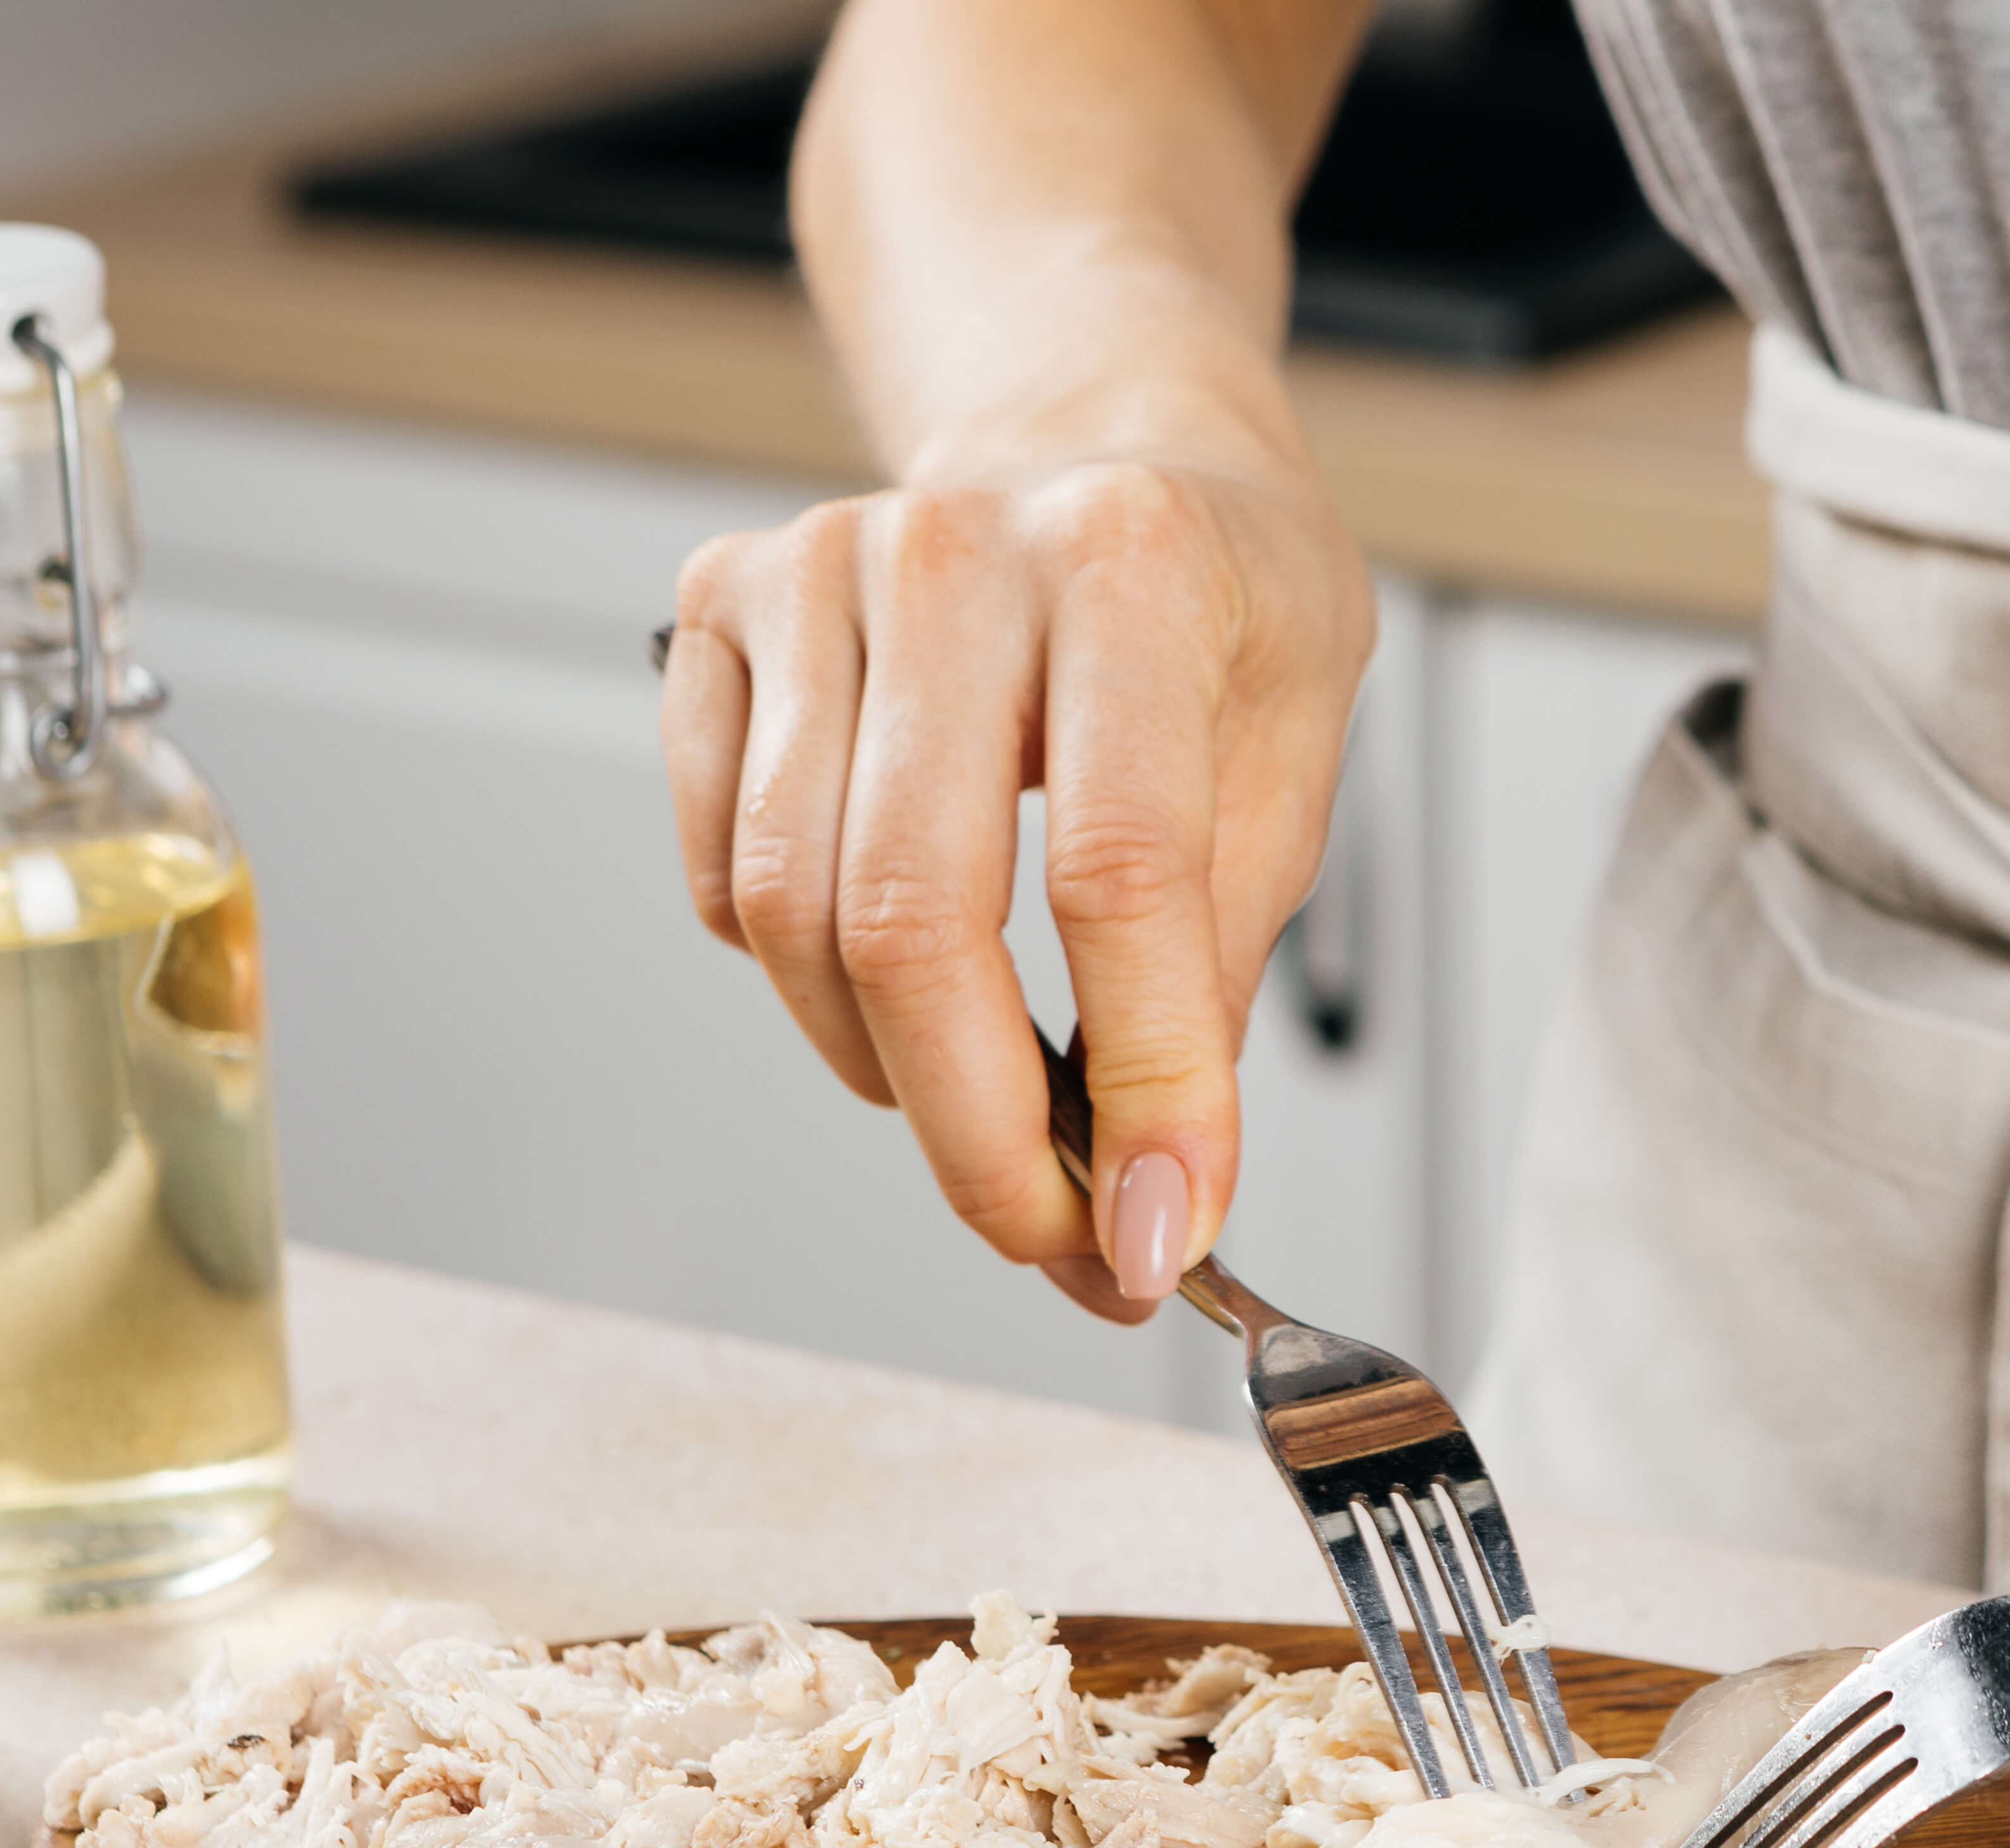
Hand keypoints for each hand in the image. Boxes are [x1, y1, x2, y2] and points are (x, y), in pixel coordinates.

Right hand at [661, 417, 1371, 1319]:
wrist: (1108, 446)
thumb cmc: (1213, 612)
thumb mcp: (1291, 765)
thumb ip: (1213, 975)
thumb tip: (1154, 1194)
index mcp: (1132, 568)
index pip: (1119, 876)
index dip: (1142, 1088)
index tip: (1163, 1238)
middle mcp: (953, 550)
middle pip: (910, 917)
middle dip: (983, 1136)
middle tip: (1061, 1240)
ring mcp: (811, 573)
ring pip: (793, 919)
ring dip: (893, 1076)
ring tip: (994, 1110)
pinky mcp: (718, 614)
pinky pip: (723, 877)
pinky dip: (803, 984)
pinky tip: (899, 977)